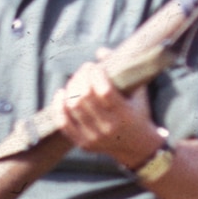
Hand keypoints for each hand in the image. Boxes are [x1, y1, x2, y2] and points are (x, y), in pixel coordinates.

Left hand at [61, 52, 162, 167]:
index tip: (95, 67)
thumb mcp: (138, 91)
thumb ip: (125, 69)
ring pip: (72, 107)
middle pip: (84, 97)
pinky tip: (61, 93)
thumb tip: (100, 51)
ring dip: (71, 88)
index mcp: (124, 114)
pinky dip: (59, 106)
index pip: (103, 91)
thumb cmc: (139, 113)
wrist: (138, 148)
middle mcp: (108, 127)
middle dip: (81, 77)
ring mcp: (94, 137)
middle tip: (84, 70)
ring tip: (76, 80)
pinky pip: (63, 123)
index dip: (95, 74)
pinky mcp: (83, 144)